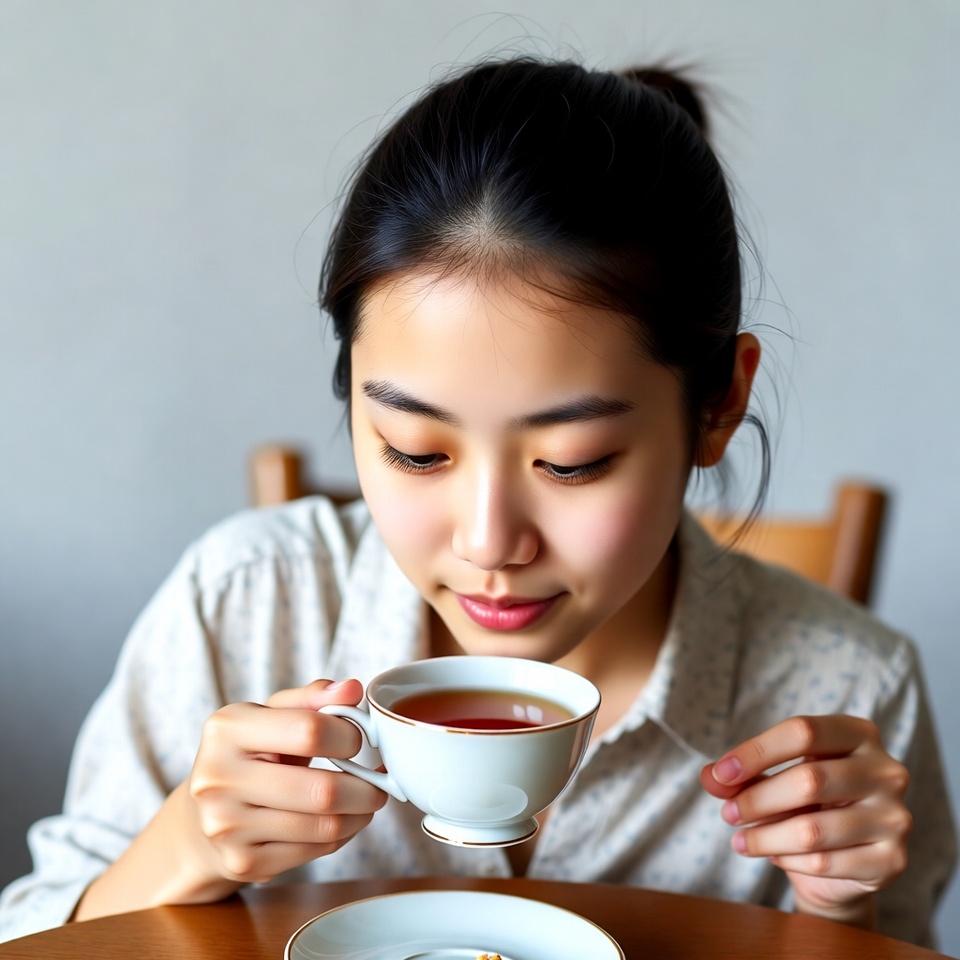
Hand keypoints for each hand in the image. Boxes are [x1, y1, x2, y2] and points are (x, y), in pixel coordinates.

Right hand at [187, 678, 387, 886]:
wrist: (202, 818)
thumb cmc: (249, 755)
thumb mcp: (270, 715)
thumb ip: (312, 698)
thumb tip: (353, 689)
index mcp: (226, 730)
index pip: (310, 731)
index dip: (348, 735)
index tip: (357, 738)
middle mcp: (219, 779)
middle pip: (322, 790)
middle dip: (366, 786)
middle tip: (379, 779)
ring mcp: (227, 827)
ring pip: (324, 826)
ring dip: (360, 813)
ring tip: (368, 799)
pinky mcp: (242, 862)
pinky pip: (315, 852)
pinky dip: (342, 835)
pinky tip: (343, 820)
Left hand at [700, 714, 911, 926]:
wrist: (844, 860)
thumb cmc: (805, 803)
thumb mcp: (772, 778)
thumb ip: (740, 775)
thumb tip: (710, 776)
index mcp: (859, 733)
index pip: (803, 731)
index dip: (756, 751)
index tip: (721, 773)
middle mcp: (887, 771)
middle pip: (810, 779)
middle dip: (757, 799)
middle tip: (727, 814)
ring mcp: (895, 817)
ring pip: (814, 829)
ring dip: (765, 837)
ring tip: (739, 841)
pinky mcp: (892, 860)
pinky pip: (825, 862)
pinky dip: (789, 861)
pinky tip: (775, 856)